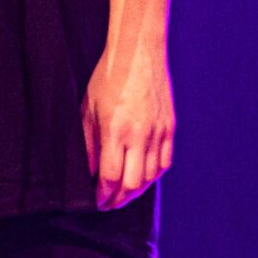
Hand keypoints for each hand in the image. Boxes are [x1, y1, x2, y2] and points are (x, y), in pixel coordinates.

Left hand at [83, 45, 174, 210]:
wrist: (138, 53)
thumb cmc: (107, 78)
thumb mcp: (87, 109)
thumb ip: (88, 144)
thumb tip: (88, 172)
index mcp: (115, 130)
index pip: (110, 177)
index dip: (102, 195)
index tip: (96, 201)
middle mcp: (139, 134)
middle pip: (132, 184)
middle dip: (118, 200)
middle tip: (108, 204)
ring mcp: (158, 131)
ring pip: (151, 177)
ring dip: (136, 191)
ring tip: (124, 194)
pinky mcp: (170, 127)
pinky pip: (165, 162)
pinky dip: (153, 176)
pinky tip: (143, 178)